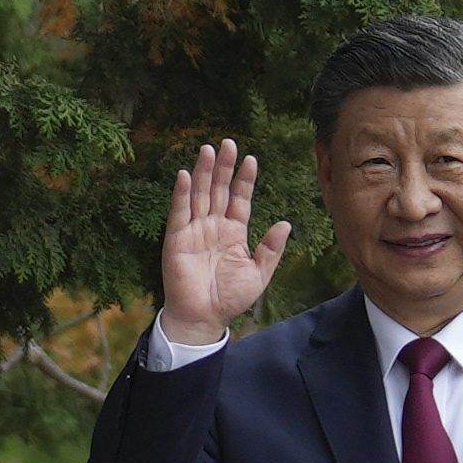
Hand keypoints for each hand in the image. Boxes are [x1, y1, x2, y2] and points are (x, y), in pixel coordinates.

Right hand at [160, 139, 291, 347]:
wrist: (203, 319)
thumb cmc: (230, 299)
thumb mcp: (258, 274)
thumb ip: (271, 249)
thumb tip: (286, 224)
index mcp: (234, 233)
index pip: (240, 200)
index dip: (244, 180)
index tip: (251, 160)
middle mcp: (214, 227)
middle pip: (219, 191)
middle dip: (224, 168)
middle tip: (228, 143)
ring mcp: (195, 231)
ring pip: (201, 196)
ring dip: (204, 173)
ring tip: (208, 150)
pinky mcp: (177, 239)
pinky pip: (180, 212)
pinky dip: (183, 194)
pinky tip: (187, 176)